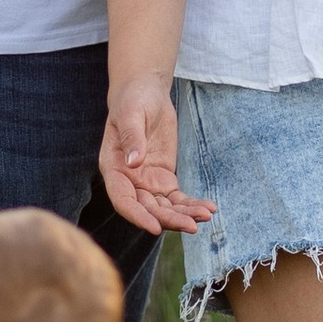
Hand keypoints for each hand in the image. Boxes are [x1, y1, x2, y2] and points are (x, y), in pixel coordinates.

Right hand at [101, 75, 214, 236]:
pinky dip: (191, 205)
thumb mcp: (131, 114)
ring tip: (206, 215)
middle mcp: (129, 181)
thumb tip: (134, 162)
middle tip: (192, 225)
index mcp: (113, 168)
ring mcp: (147, 182)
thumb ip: (132, 137)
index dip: (137, 216)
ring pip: (165, 208)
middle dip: (169, 219)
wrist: (146, 93)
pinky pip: (178, 198)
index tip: (155, 228)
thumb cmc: (133, 100)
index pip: (123, 200)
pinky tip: (209, 208)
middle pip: (148, 209)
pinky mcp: (164, 179)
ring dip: (184, 215)